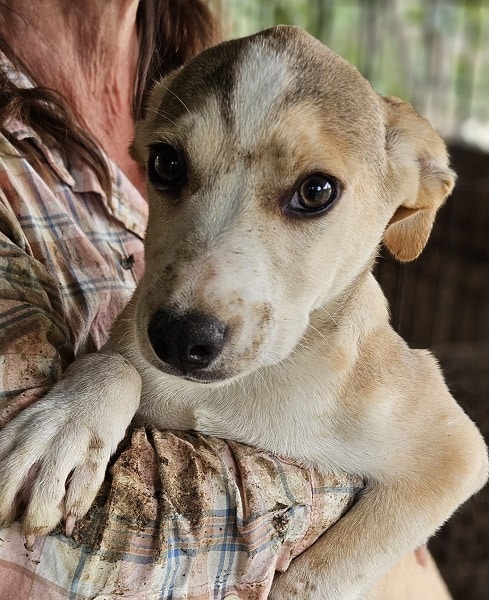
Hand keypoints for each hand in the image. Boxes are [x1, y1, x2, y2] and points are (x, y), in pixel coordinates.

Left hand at [0, 352, 140, 545]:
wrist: (109, 377)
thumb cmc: (70, 407)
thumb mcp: (37, 418)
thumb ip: (24, 450)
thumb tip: (17, 498)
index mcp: (23, 423)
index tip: (1, 514)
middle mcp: (43, 430)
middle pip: (12, 473)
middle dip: (5, 508)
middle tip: (12, 526)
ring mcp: (72, 438)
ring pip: (48, 484)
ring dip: (40, 515)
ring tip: (40, 530)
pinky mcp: (100, 444)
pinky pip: (86, 482)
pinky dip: (77, 505)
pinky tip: (72, 519)